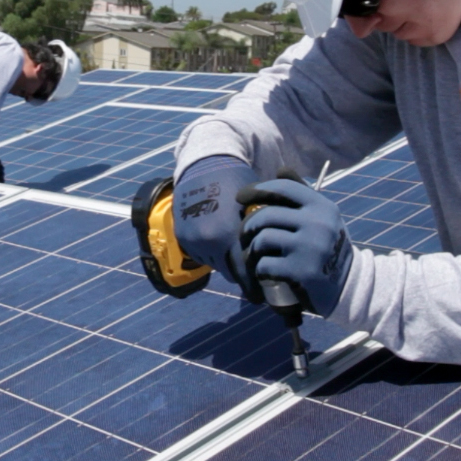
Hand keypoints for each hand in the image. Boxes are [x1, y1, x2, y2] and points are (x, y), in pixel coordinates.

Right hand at [174, 156, 261, 301]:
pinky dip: (212, 251)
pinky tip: (221, 238)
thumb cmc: (237, 181)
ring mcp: (193, 240)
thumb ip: (263, 234)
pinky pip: (202, 254)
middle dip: (242, 271)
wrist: (205, 165)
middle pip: (230, 271)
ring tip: (237, 249)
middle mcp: (208, 241)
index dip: (255, 286)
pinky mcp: (183, 237)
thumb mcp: (256, 205)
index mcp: (228, 233)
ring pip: (216, 264)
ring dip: (226, 260)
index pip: (245, 272)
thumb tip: (276, 259)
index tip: (262, 296)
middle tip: (254, 269)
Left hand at [237, 178, 354, 316]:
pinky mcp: (301, 272)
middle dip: (248, 226)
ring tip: (253, 256)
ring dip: (251, 250)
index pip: (283, 189)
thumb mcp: (323, 217)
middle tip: (244, 236)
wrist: (349, 285)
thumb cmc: (330, 247)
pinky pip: (264, 264)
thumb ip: (303, 194)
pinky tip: (263, 272)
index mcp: (322, 206)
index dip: (257, 189)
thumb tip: (281, 170)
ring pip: (262, 240)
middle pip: (266, 215)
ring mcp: (310, 248)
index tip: (240, 197)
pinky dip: (259, 269)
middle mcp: (318, 224)